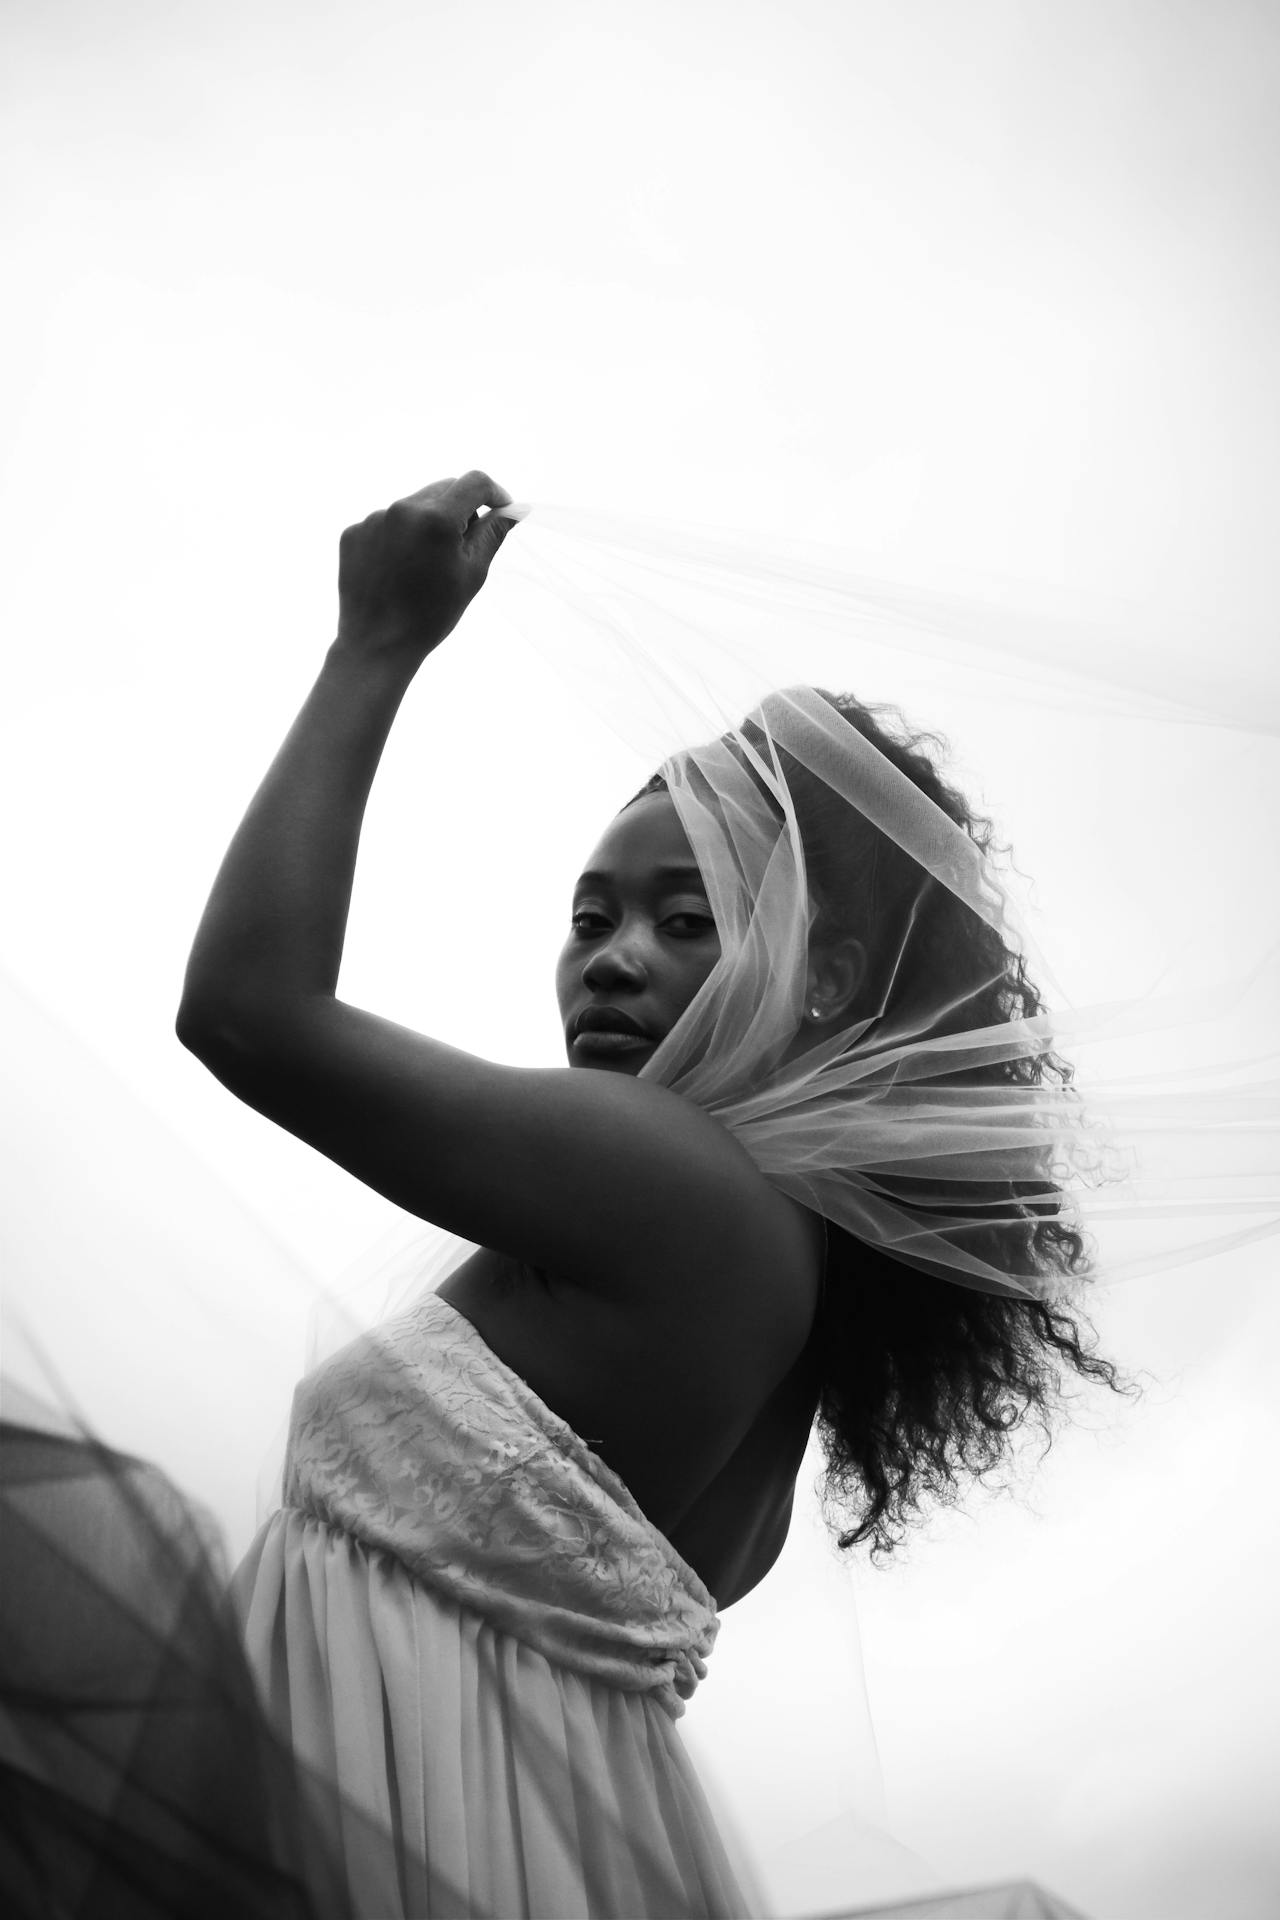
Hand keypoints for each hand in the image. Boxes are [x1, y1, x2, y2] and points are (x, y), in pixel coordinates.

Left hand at [336, 471, 521, 662]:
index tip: (501, 509)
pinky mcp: (353, 533)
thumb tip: (512, 511)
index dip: (494, 492)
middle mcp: (402, 509)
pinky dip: (400, 536)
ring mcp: (373, 519)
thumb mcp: (472, 575)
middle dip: (462, 509)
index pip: (474, 482)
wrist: (377, 645)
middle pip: (444, 489)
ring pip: (414, 505)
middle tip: (466, 543)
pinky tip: (401, 568)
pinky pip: (387, 522)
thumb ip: (492, 534)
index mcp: (436, 518)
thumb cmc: (432, 615)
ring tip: (427, 564)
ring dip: (429, 522)